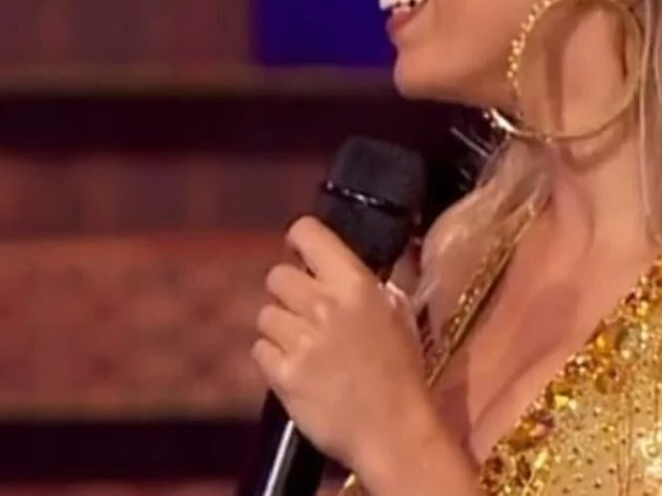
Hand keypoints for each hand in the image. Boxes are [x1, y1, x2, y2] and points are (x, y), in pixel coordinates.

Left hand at [251, 216, 441, 477]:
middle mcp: (324, 305)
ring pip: (264, 315)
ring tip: (302, 345)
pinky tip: (294, 368)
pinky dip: (273, 357)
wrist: (392, 428)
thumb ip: (373, 286)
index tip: (302, 251)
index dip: (300, 239)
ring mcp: (300, 341)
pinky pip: (259, 349)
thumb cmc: (402, 370)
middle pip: (276, 276)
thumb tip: (345, 268)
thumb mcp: (400, 314)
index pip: (308, 234)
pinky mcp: (282, 375)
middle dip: (288, 291)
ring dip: (280, 328)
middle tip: (305, 310)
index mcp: (356, 284)